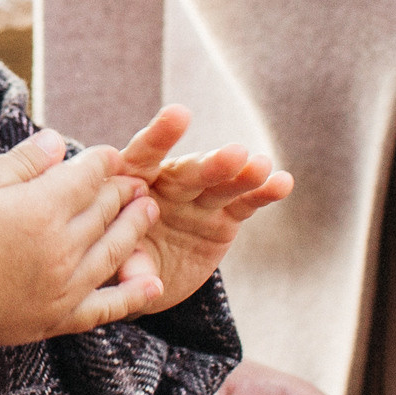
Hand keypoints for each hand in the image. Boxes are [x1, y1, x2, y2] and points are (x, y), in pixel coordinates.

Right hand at [0, 130, 161, 348]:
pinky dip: (133, 295)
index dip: (102, 161)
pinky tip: (153, 283)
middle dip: (121, 190)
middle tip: (135, 181)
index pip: (87, 177)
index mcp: (42, 208)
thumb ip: (22, 162)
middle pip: (104, 211)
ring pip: (113, 251)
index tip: (110, 155)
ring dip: (135, 228)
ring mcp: (65, 285)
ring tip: (148, 211)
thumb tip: (58, 142)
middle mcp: (63, 246)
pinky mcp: (58, 317)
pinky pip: (107, 307)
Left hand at [112, 107, 292, 315]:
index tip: (179, 114)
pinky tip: (282, 182)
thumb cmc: (114, 262)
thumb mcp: (113, 264)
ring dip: (242, 175)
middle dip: (211, 164)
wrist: (141, 279)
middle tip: (235, 154)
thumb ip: (127, 262)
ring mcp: (198, 199)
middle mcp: (166, 185)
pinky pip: (245, 203)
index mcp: (129, 184)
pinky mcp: (224, 217)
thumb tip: (137, 277)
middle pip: (188, 172)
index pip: (142, 157)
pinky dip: (263, 193)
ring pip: (221, 184)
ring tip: (261, 166)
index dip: (159, 138)